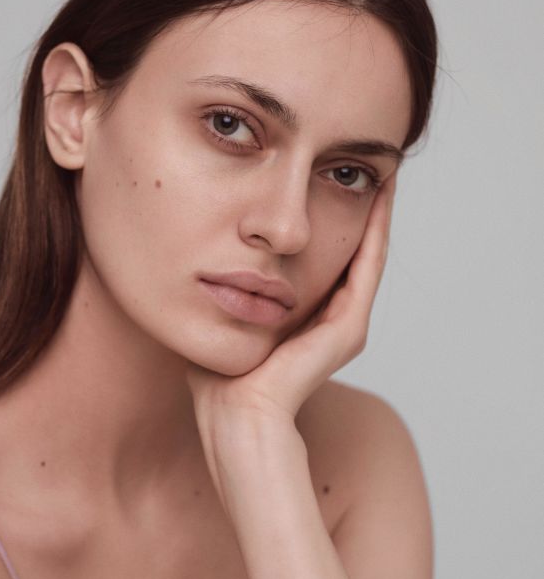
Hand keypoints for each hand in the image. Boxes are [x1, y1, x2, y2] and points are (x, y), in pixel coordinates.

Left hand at [186, 172, 396, 431]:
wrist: (233, 415)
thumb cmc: (216, 379)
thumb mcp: (220, 316)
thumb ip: (222, 290)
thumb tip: (197, 257)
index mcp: (306, 321)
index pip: (324, 258)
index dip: (330, 218)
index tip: (325, 177)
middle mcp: (332, 321)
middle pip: (352, 250)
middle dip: (357, 206)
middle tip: (363, 162)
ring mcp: (346, 325)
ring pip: (368, 252)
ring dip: (376, 210)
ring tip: (382, 166)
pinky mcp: (350, 328)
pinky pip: (369, 265)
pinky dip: (376, 229)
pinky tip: (381, 193)